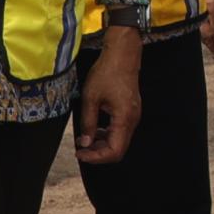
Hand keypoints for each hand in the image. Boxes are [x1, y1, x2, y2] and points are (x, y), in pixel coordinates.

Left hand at [78, 28, 145, 164]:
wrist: (123, 55)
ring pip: (119, 141)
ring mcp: (133, 116)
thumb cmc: (106, 72)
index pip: (114, 151)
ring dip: (102, 145)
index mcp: (124, 119)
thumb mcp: (91, 98)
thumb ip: (88, 123)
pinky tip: (94, 129)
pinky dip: (107, 135)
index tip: (79, 153)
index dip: (96, 157)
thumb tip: (85, 144)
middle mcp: (132, 121)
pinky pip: (120, 131)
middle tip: (80, 149)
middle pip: (118, 150)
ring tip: (84, 140)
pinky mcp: (131, 112)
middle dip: (98, 153)